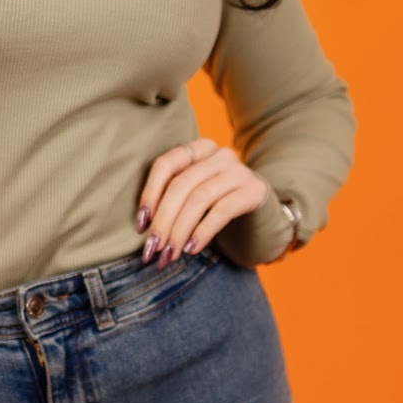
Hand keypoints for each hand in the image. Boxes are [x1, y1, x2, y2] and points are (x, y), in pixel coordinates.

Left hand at [136, 136, 269, 265]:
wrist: (262, 215)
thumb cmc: (218, 206)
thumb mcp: (193, 195)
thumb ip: (172, 200)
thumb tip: (143, 227)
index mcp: (199, 149)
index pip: (166, 164)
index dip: (150, 194)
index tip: (141, 225)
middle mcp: (220, 154)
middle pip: (181, 185)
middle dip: (163, 221)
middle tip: (153, 249)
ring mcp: (239, 170)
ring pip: (199, 198)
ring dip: (180, 231)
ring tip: (170, 254)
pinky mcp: (255, 190)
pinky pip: (222, 210)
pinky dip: (203, 231)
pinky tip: (192, 249)